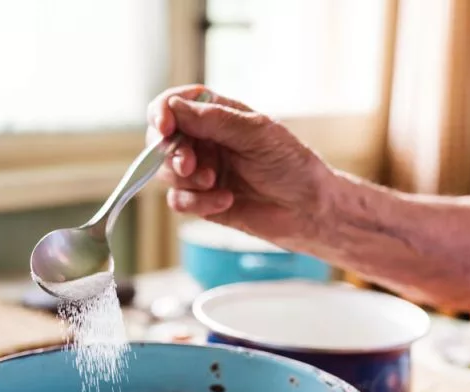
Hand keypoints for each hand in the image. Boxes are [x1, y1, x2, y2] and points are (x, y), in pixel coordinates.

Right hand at [146, 84, 331, 246]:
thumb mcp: (256, 134)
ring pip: (165, 172)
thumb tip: (173, 107)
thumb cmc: (291, 164)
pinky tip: (226, 201)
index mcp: (217, 115)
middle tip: (189, 165)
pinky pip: (178, 201)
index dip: (161, 112)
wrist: (308, 209)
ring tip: (215, 183)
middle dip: (171, 153)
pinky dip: (197, 202)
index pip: (175, 104)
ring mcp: (201, 171)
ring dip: (185, 179)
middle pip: (161, 140)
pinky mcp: (202, 201)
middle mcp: (205, 141)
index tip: (164, 126)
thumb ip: (214, 120)